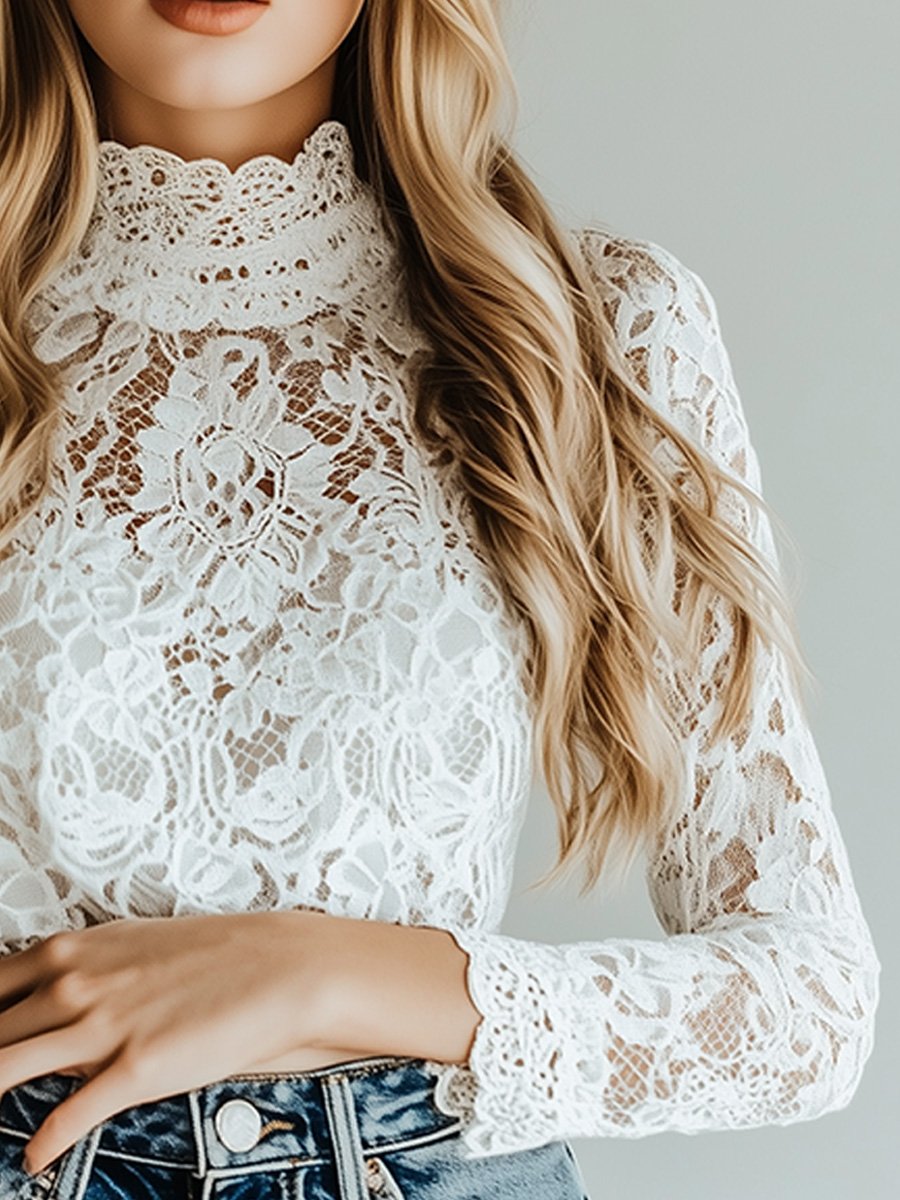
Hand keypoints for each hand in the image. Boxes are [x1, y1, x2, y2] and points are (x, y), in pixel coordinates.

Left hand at [0, 910, 334, 1174]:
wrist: (278, 967)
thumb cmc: (212, 954)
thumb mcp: (131, 945)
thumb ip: (79, 972)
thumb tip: (42, 1006)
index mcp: (71, 951)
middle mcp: (75, 985)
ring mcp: (102, 1027)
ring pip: (2, 1070)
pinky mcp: (134, 1070)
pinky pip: (66, 1118)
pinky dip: (42, 1145)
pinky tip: (36, 1158)